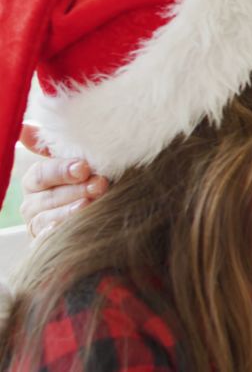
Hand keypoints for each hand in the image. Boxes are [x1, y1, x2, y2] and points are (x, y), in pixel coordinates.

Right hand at [18, 124, 107, 238]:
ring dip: (69, 211)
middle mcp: (32, 204)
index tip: (84, 167)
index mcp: (36, 181)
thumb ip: (53, 147)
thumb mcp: (76, 163)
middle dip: (75, 190)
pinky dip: (57, 235)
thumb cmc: (87, 182)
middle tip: (99, 185)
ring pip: (47, 219)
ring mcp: (38, 226)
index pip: (42, 174)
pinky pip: (46, 242)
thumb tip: (24, 128)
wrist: (102, 216)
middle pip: (48, 197)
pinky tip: (69, 229)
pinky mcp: (45, 245)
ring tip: (90, 204)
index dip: (61, 170)